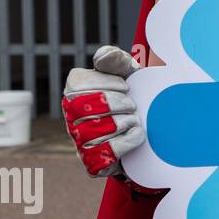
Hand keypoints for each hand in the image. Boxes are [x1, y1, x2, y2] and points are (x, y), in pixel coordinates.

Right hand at [61, 45, 145, 177]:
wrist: (149, 127)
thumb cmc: (132, 95)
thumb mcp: (127, 72)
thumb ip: (116, 60)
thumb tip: (103, 57)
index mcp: (73, 89)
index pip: (82, 83)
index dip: (112, 83)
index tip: (124, 86)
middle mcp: (70, 115)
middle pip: (93, 105)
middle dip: (121, 102)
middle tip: (131, 104)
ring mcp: (79, 140)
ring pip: (102, 128)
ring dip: (127, 121)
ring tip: (133, 119)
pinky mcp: (93, 162)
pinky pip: (110, 150)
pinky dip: (131, 139)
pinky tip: (136, 134)